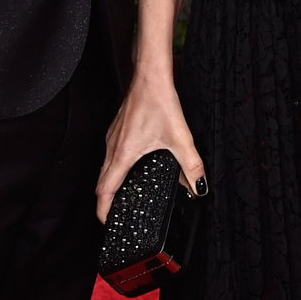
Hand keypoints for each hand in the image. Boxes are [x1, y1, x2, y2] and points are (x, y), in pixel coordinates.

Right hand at [96, 72, 205, 223]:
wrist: (150, 76)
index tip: (107, 222)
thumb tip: (199, 186)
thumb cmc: (158, 101)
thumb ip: (191, 165)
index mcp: (123, 154)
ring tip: (121, 197)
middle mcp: (112, 147)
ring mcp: (112, 138)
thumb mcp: (180, 138)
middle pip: (101, 182)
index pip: (105, 190)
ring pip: (104, 168)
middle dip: (106, 202)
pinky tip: (129, 168)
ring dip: (109, 184)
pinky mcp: (116, 131)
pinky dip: (114, 169)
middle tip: (114, 215)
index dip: (104, 210)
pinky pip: (109, 156)